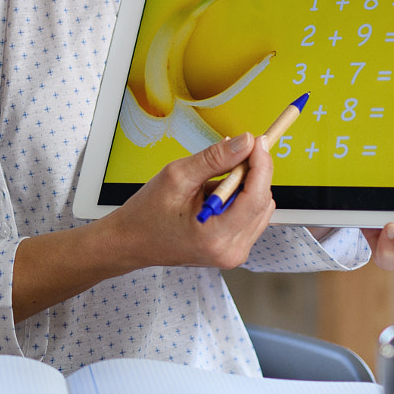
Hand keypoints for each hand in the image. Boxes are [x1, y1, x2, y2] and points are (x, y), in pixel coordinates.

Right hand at [13, 134, 277, 322]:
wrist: (131, 242)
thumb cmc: (147, 213)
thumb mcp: (177, 177)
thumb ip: (215, 159)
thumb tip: (245, 142)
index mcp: (216, 236)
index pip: (255, 196)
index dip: (261, 164)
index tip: (257, 141)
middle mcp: (231, 250)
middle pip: (262, 200)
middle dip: (253, 172)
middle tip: (233, 152)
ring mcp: (234, 253)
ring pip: (260, 207)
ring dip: (246, 186)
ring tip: (213, 181)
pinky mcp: (233, 250)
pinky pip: (251, 217)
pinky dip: (240, 199)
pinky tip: (216, 194)